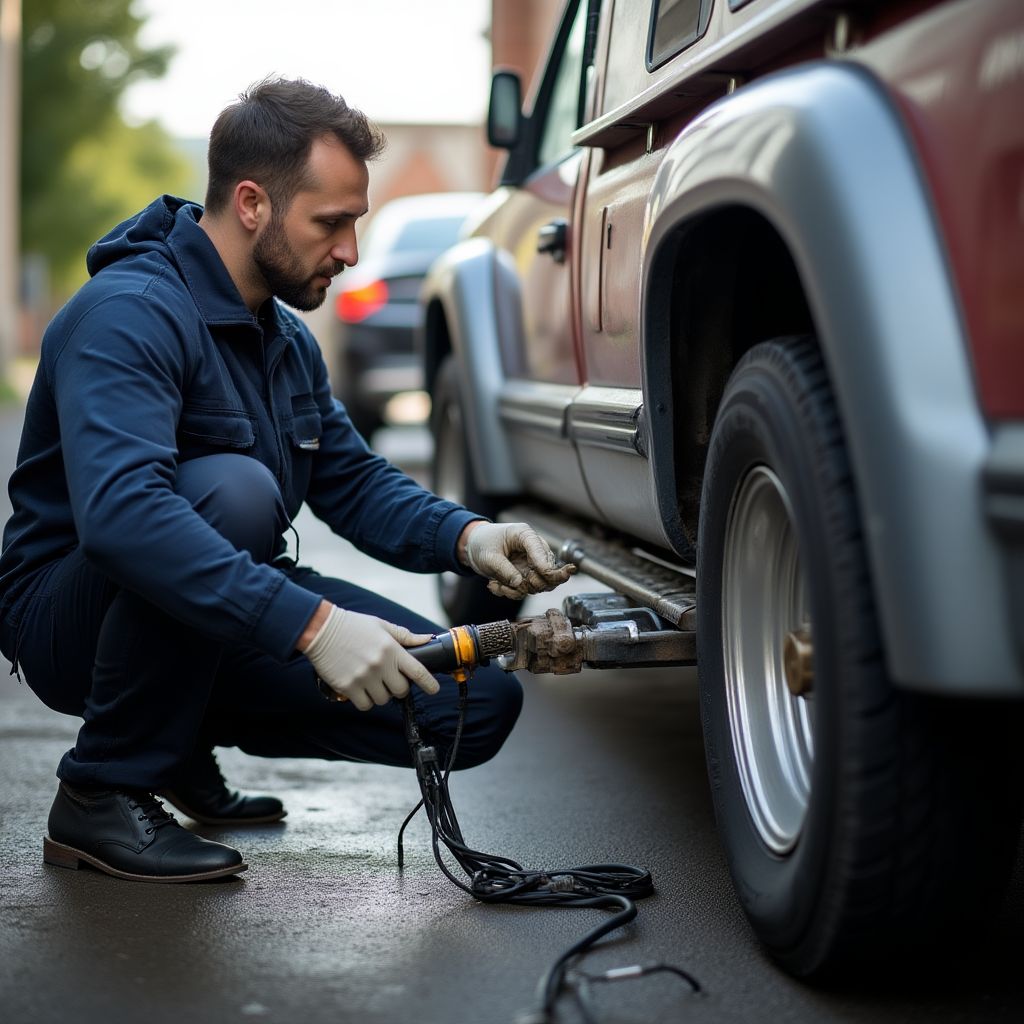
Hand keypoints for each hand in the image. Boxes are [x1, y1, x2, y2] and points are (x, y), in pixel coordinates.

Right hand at [303, 605, 439, 710]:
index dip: (429, 683)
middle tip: (389, 679)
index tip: (434, 689)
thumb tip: (428, 639)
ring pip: (382, 700)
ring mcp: (364, 677)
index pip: (418, 671)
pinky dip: (365, 701)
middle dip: (398, 688)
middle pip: (401, 690)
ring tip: (371, 681)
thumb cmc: (353, 626)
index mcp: (391, 649)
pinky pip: (365, 705)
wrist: (322, 630)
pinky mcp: (348, 686)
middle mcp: (380, 665)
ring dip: (380, 694)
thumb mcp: (381, 626)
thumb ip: (405, 636)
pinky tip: (360, 689)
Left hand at [461, 521, 575, 599]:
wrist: (474, 547)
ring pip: (539, 584)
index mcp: (525, 536)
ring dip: (518, 590)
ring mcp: (531, 565)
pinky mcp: (525, 576)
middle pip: (549, 571)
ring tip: (497, 585)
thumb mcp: (489, 556)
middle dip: (533, 583)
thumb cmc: (483, 543)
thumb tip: (520, 584)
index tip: (543, 574)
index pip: (541, 551)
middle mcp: (533, 550)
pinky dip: (511, 592)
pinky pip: (525, 590)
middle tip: (515, 584)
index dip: (544, 564)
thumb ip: (505, 569)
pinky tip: (495, 585)